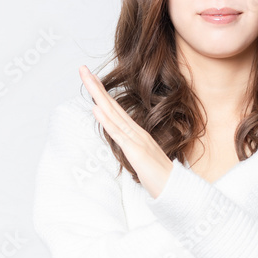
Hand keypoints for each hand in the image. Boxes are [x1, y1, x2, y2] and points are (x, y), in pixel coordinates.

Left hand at [79, 65, 174, 198]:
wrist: (175, 189)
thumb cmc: (159, 176)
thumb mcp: (141, 157)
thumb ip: (133, 147)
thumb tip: (122, 141)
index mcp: (136, 132)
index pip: (115, 108)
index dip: (102, 93)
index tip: (90, 79)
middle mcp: (136, 131)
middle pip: (112, 104)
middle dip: (95, 86)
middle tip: (82, 68)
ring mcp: (136, 139)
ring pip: (113, 114)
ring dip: (98, 96)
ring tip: (86, 79)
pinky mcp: (135, 151)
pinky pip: (118, 134)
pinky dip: (106, 121)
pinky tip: (96, 108)